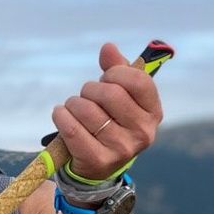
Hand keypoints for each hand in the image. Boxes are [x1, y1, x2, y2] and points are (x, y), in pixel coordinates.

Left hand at [51, 43, 163, 180]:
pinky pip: (72, 129)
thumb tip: (108, 47)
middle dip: (90, 89)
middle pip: (110, 93)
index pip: (138, 81)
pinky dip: (61, 116)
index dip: (116, 73)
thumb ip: (117, 69)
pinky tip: (61, 115)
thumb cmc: (110, 122)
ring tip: (74, 108)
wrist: (98, 166)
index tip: (106, 78)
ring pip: (87, 110)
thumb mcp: (120, 96)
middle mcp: (142, 132)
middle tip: (87, 96)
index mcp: (153, 112)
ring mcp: (121, 148)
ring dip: (73, 103)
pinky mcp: (98, 160)